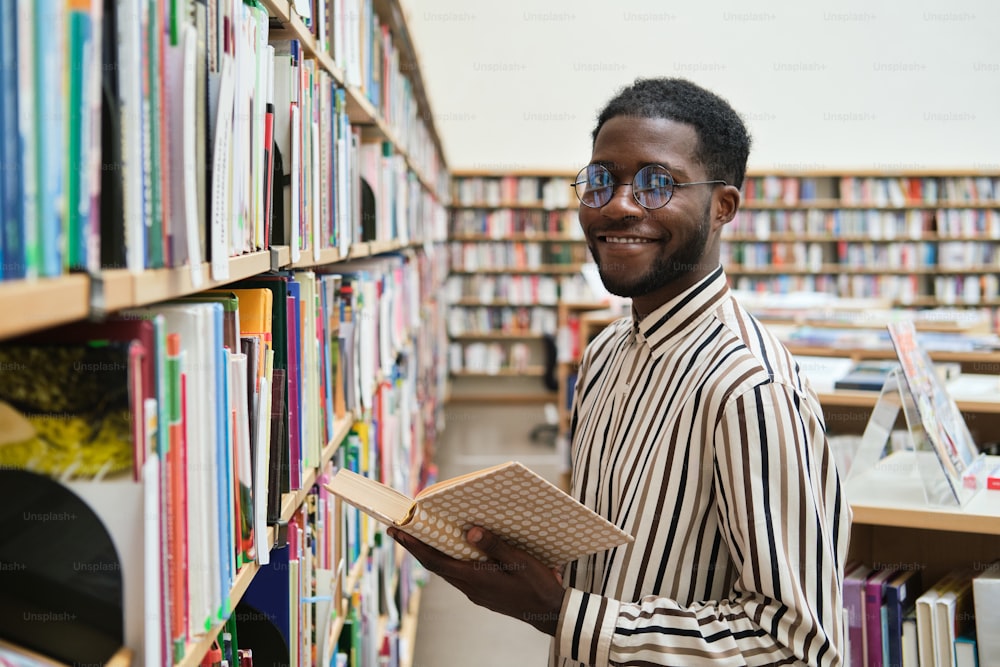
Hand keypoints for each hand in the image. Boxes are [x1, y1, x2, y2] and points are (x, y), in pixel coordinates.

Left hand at [387, 525, 565, 634]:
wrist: (550, 613)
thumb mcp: (520, 561)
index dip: (414, 546)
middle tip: (400, 529)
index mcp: (475, 579)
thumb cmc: (538, 586)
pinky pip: (460, 574)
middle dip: (417, 547)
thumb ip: (494, 546)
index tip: (396, 531)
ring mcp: (477, 593)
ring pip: (448, 571)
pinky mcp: (484, 594)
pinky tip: (455, 550)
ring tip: (422, 536)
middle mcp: (471, 588)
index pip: (435, 561)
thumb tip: (470, 531)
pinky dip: (450, 560)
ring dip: (432, 554)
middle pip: (436, 565)